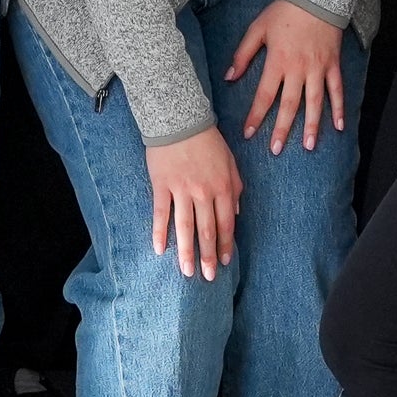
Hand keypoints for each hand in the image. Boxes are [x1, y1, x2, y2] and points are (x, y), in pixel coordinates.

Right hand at [144, 126, 243, 279]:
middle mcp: (204, 192)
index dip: (225, 244)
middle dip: (208, 256)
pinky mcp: (162, 185)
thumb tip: (236, 212)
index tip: (224, 262)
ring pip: (185, 227)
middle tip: (207, 277)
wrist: (180, 119)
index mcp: (223, 187)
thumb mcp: (230, 161)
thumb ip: (235, 186)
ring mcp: (182, 190)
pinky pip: (161, 214)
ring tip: (187, 272)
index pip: (226, 223)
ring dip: (186, 252)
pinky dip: (160, 233)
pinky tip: (160, 250)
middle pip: (206, 230)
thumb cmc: (207, 140)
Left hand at [228, 0, 347, 152]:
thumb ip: (243, 54)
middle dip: (282, 128)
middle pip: (290, 104)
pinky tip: (338, 126)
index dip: (256, 116)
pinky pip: (337, 90)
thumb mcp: (257, 28)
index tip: (249, 133)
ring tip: (307, 146)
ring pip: (315, 102)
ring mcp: (318, 68)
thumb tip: (229, 76)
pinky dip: (339, 108)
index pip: (265, 95)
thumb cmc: (284, 11)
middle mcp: (299, 69)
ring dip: (311, 125)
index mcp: (278, 61)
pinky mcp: (333, 64)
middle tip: (276, 150)